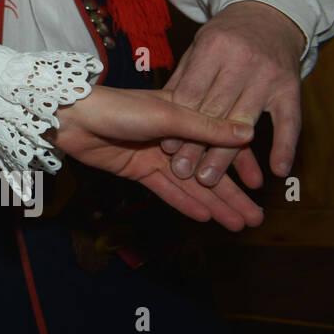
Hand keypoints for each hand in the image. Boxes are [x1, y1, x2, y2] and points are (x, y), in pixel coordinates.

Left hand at [49, 86, 262, 230]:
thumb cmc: (117, 107)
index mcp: (183, 114)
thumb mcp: (167, 115)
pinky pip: (167, 190)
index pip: (220, 141)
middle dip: (232, 193)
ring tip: (238, 225)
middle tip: (256, 219)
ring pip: (190, 184)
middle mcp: (173, 136)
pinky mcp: (138, 171)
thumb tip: (248, 133)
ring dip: (214, 204)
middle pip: (208, 169)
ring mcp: (155, 155)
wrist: (72, 118)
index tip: (260, 183)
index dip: (240, 162)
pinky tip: (206, 218)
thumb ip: (205, 128)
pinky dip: (185, 203)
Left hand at [161, 0, 304, 187]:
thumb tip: (163, 113)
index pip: (192, 95)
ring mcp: (268, 76)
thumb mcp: (198, 48)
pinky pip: (289, 122)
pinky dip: (284, 146)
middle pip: (215, 114)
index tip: (167, 148)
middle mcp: (242, 62)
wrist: (268, 16)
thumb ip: (182, 79)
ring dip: (229, 157)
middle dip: (198, 146)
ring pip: (244, 124)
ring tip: (211, 180)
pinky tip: (277, 170)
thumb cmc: (224, 36)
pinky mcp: (291, 88)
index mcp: (213, 49)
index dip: (178, 122)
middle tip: (185, 173)